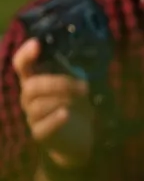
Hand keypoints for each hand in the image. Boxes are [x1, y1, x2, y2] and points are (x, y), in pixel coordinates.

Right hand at [12, 39, 93, 167]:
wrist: (78, 136)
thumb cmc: (75, 103)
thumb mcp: (75, 82)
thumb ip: (69, 68)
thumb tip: (75, 47)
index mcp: (35, 81)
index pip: (21, 66)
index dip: (25, 55)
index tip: (36, 44)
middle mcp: (29, 98)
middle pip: (31, 86)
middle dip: (59, 83)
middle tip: (84, 86)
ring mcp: (32, 117)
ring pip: (39, 105)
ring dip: (64, 99)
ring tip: (82, 99)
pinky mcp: (40, 134)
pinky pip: (43, 125)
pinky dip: (55, 118)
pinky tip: (67, 113)